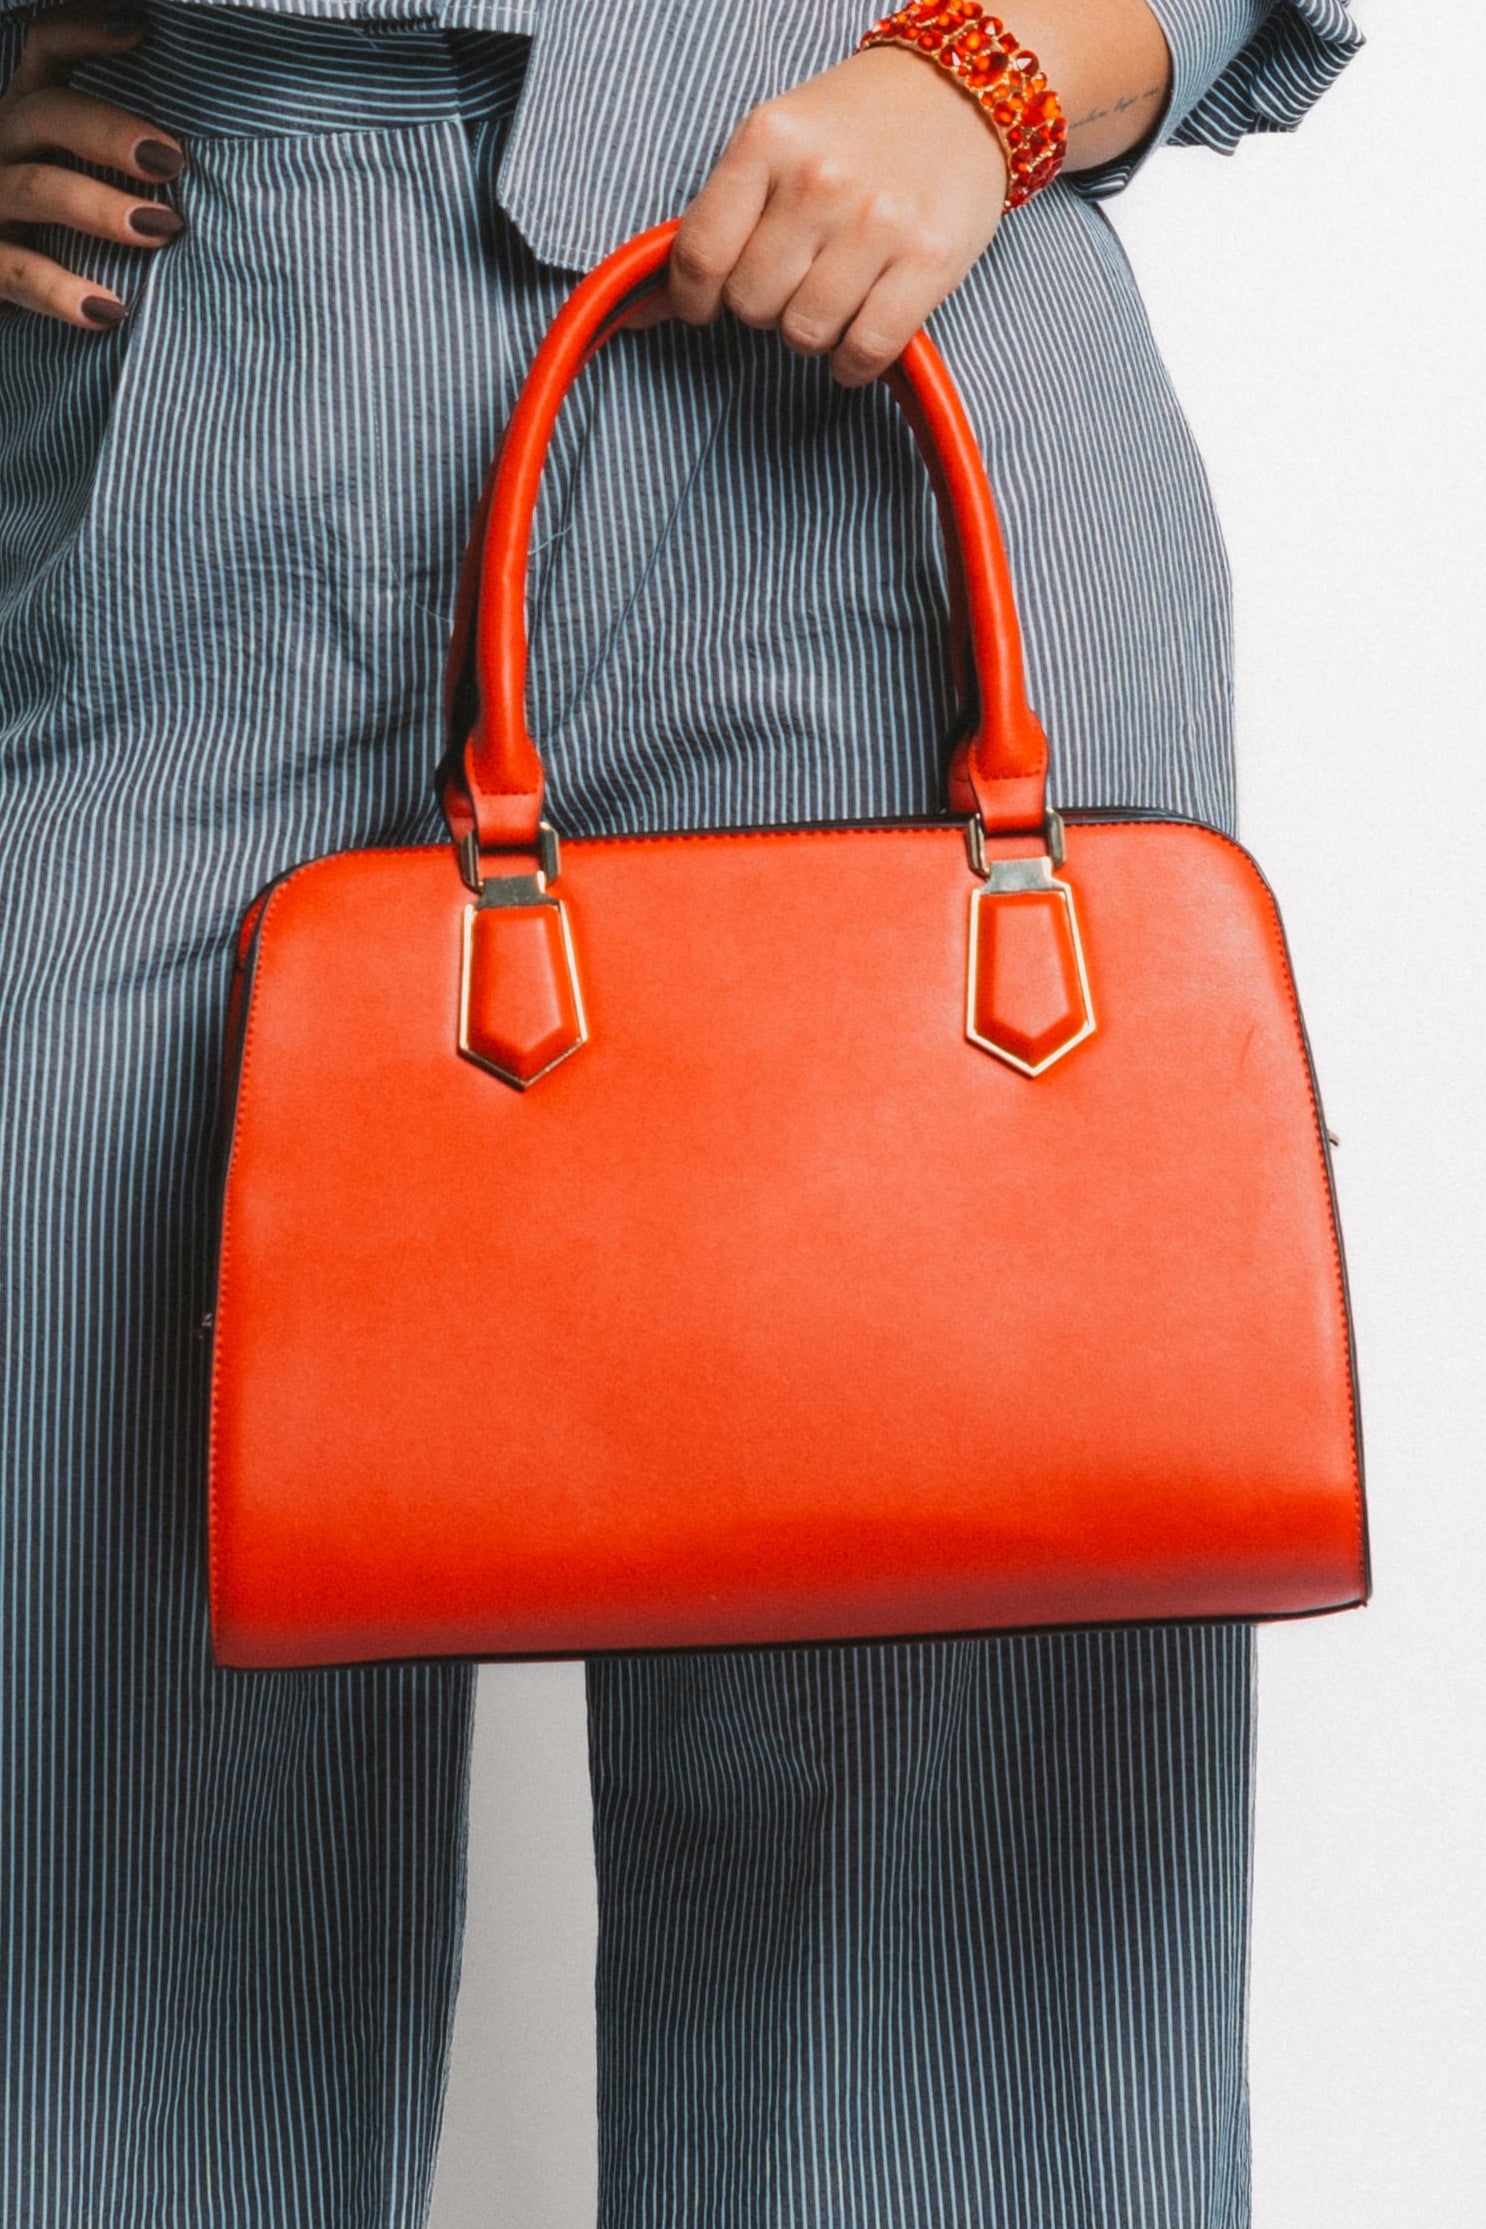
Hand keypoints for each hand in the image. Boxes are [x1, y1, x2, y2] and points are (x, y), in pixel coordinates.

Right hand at [0, 0, 184, 329]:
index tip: (140, 28)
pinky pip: (19, 274)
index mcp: (32, 114)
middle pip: (46, 116)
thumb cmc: (72, 226)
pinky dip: (63, 293)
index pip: (47, 49)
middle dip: (109, 132)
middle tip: (172, 159)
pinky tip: (109, 311)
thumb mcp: (90, 171)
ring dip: (101, 208)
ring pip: (37, 190)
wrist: (8, 281)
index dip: (84, 31)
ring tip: (163, 227)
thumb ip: (135, 152)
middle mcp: (6, 148)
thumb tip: (221, 150)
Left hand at [666, 47, 1006, 388]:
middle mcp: (821, 179)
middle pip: (751, 303)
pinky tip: (855, 339)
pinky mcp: (930, 260)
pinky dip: (852, 363)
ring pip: (805, 333)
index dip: (692, 298)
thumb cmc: (854, 129)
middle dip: (762, 306)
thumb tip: (641, 313)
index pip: (700, 255)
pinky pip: (865, 349)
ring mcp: (878, 221)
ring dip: (809, 332)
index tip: (704, 305)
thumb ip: (716, 219)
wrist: (959, 92)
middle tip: (791, 278)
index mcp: (768, 140)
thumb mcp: (775, 145)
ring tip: (830, 296)